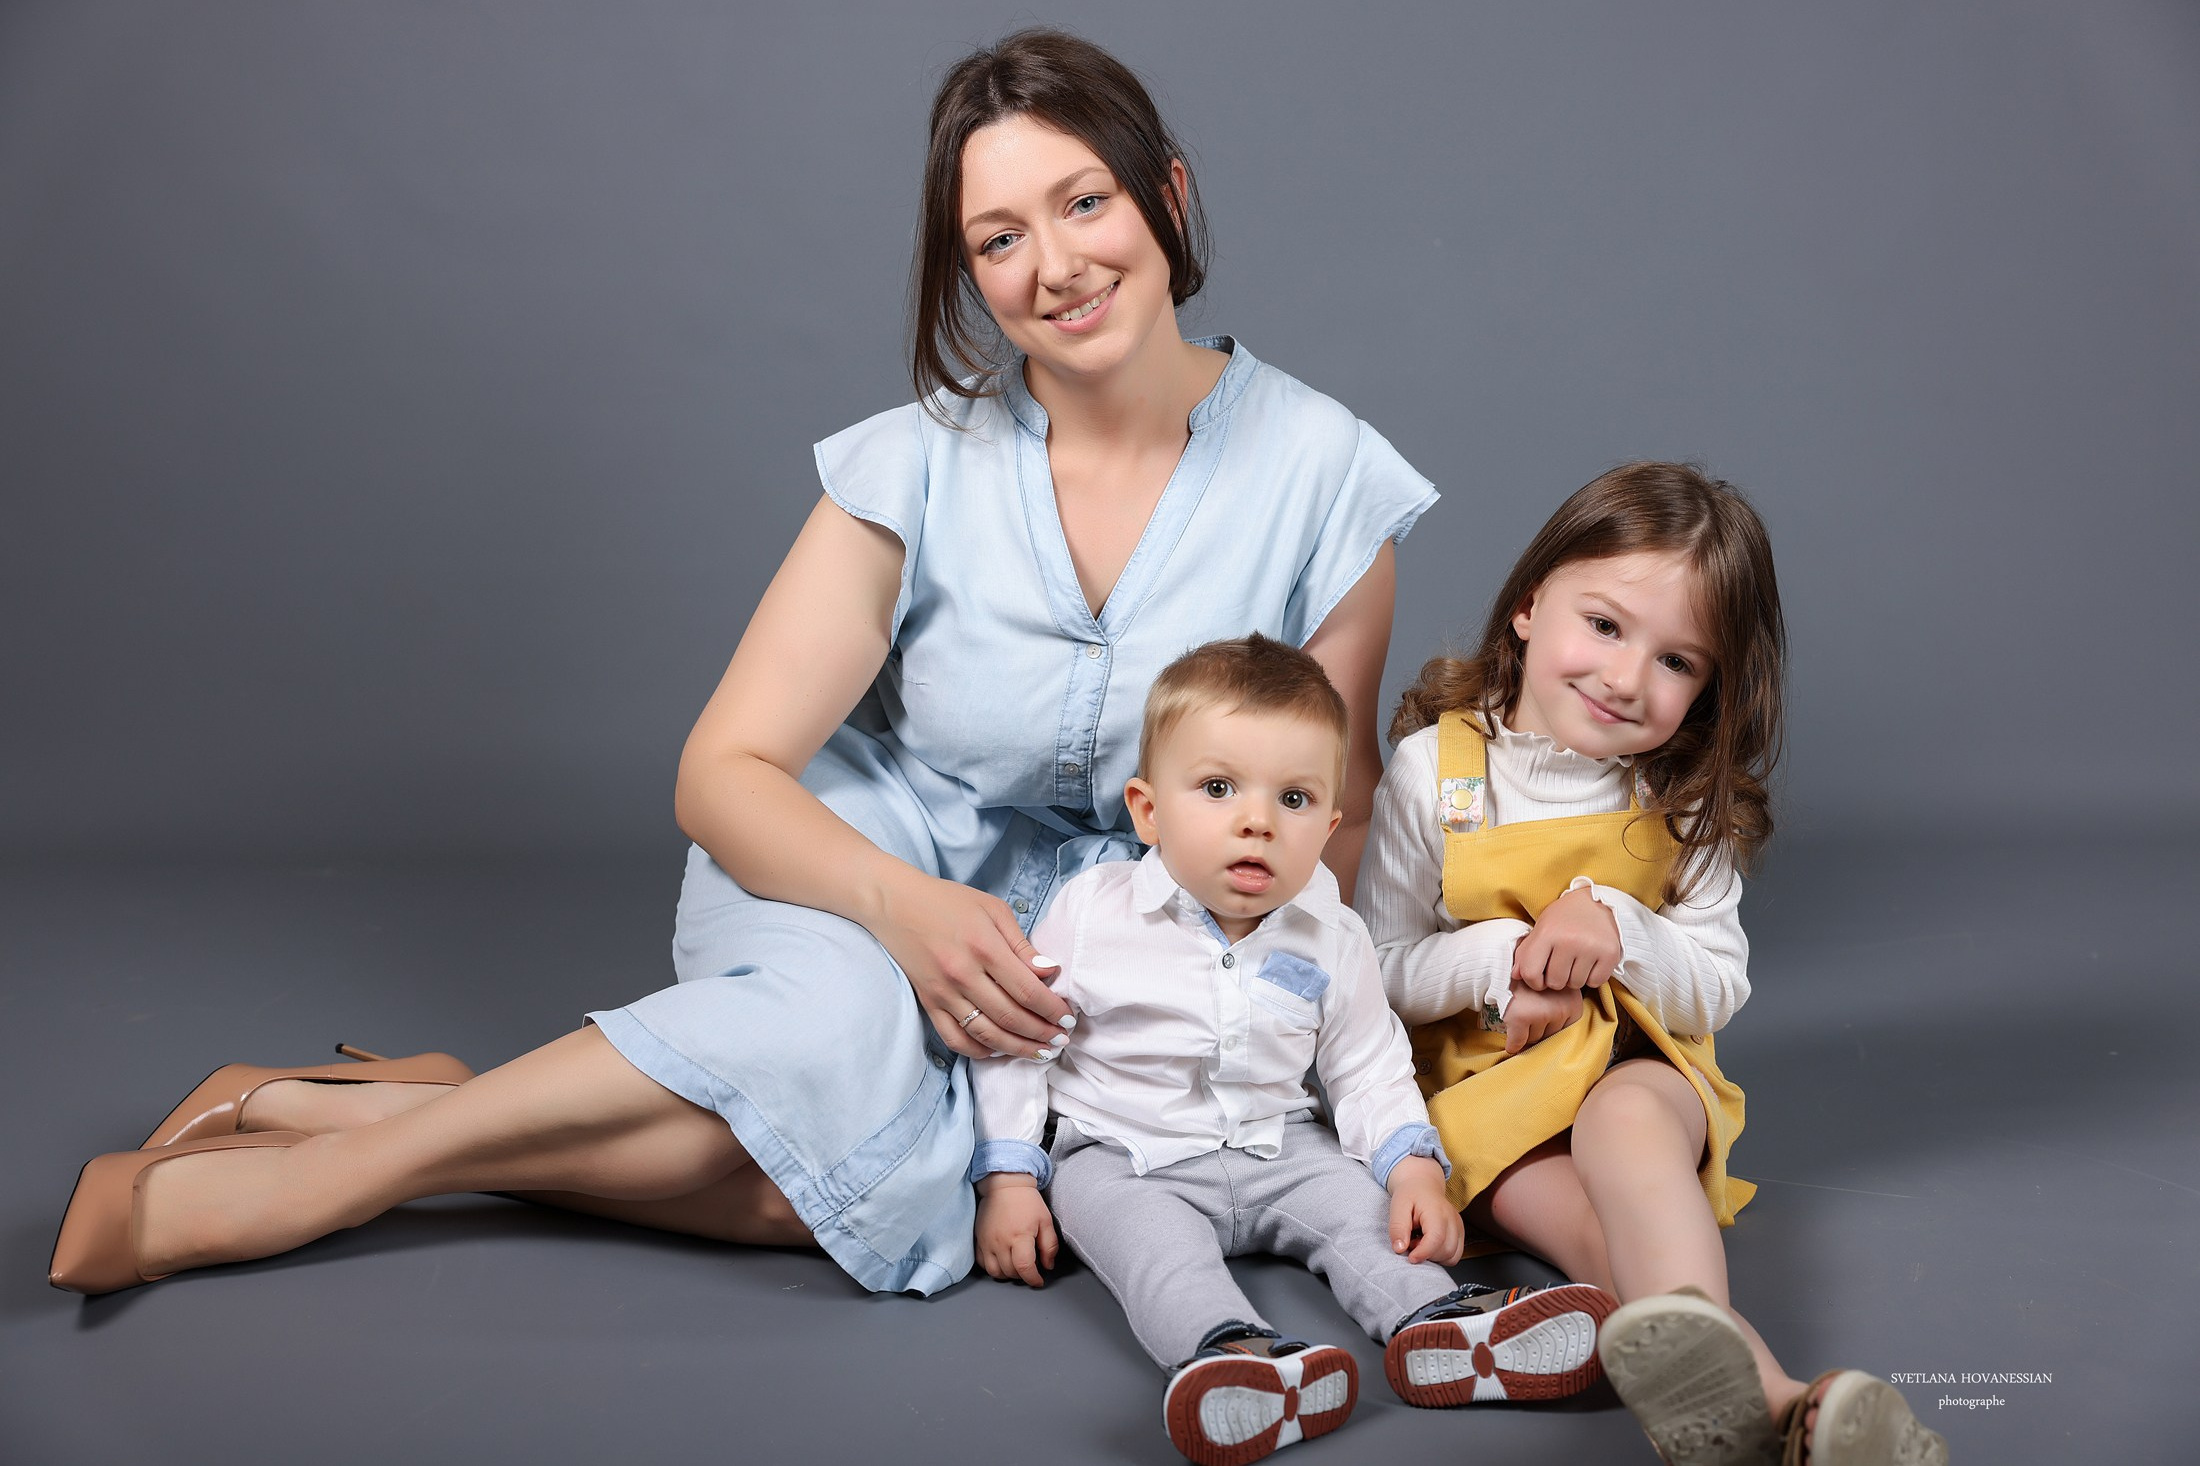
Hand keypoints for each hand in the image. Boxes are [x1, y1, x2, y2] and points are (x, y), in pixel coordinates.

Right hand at [874, 872, 1072, 1059]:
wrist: (895, 903)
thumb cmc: (948, 901)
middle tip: (1062, 1039)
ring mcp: (943, 992)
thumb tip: (1050, 972)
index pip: (1027, 990)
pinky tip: (998, 1050)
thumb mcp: (993, 910)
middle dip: (1042, 1033)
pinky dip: (978, 1050)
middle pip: (1010, 1017)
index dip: (1052, 1009)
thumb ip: (1021, 944)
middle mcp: (963, 974)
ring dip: (1017, 1048)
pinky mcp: (928, 1003)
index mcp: (984, 947)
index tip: (1069, 1017)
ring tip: (1040, 1052)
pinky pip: (955, 1038)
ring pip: (986, 1034)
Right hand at [975, 1175, 1058, 1286]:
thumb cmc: (1027, 1201)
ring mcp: (987, 1242)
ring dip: (1007, 1274)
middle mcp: (1001, 1242)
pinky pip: (982, 1263)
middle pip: (1010, 1272)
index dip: (1033, 1279)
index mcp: (1020, 1237)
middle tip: (1029, 1268)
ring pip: (994, 1272)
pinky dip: (992, 1267)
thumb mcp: (1045, 1221)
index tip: (1039, 1280)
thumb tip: (1048, 1265)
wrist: (1004, 1185)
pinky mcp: (979, 1239)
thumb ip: (1050, 1246)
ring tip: (1015, 1266)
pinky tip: (1001, 1260)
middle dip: (1022, 1275)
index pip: (1024, 1268)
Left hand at [1385, 1155, 1463, 1264]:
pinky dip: (1441, 1256)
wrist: (1423, 1185)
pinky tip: (1429, 1245)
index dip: (1423, 1253)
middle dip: (1427, 1254)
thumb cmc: (1410, 1195)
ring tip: (1420, 1242)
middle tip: (1411, 1242)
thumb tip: (1399, 1249)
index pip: (1436, 1238)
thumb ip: (1397, 1228)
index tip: (1410, 1258)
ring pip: (1452, 1256)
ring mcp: (1459, 1228)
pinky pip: (1455, 1255)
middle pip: (1446, 1250)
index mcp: (1437, 1211)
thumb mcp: (1397, 1207)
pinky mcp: (1460, 1234)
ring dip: (1434, 1257)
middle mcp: (1453, 1220)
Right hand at [1500, 980, 1584, 1055]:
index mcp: (1574, 1002)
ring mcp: (1542, 1013)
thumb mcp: (1556, 989)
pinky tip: (1511, 1042)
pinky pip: (1518, 1042)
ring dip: (1525, 1033)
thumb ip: (1562, 1010)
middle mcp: (1561, 1008)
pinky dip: (1513, 1044)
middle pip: (1551, 1035)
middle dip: (1538, 1028)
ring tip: (1519, 1013)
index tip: (1542, 1013)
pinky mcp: (1521, 1017)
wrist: (1503, 965)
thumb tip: (1558, 1045)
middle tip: (1528, 1011)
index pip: (1565, 1029)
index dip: (1551, 1024)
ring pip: (1535, 1039)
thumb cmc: (1530, 979)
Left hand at [1512, 885, 1621, 991]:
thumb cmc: (1563, 919)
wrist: (1596, 902)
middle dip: (1557, 978)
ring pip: (1576, 984)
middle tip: (1562, 964)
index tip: (1541, 976)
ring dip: (1574, 978)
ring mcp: (1591, 947)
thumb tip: (1515, 975)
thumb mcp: (1541, 929)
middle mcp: (1569, 940)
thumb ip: (1526, 953)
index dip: (1534, 981)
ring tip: (1576, 961)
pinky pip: (1595, 982)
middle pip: (1555, 982)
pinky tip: (1590, 962)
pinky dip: (1592, 977)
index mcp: (1547, 933)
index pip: (1531, 973)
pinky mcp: (1610, 954)